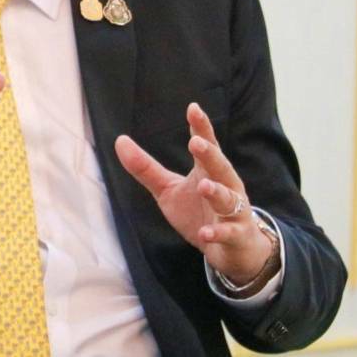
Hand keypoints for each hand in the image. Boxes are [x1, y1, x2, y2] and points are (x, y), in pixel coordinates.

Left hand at [115, 102, 273, 285]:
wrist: (230, 248)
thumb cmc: (197, 212)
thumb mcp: (167, 189)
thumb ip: (146, 168)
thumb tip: (119, 140)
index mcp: (208, 171)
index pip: (207, 145)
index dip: (201, 127)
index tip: (193, 109)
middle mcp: (226, 186)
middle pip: (220, 166)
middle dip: (210, 154)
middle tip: (196, 142)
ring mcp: (235, 211)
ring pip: (228, 198)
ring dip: (217, 192)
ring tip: (203, 185)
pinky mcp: (237, 235)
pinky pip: (229, 232)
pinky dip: (217, 232)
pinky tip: (204, 233)